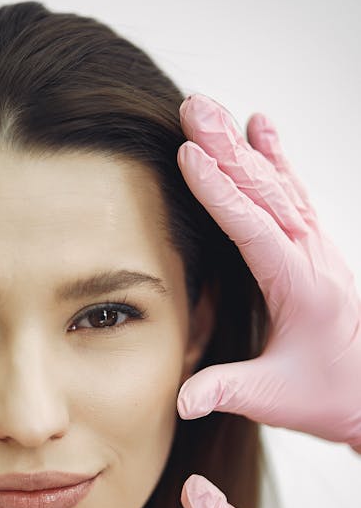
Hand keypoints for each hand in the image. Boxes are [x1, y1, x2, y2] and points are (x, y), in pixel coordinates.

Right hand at [176, 93, 360, 452]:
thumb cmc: (325, 395)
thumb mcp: (271, 398)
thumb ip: (224, 390)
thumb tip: (181, 402)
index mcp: (301, 286)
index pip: (253, 228)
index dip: (219, 192)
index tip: (188, 155)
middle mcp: (312, 256)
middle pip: (264, 189)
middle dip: (225, 146)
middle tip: (193, 106)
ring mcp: (316, 246)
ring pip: (276, 182)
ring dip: (241, 144)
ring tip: (209, 107)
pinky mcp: (312, 246)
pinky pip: (291, 191)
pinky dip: (274, 156)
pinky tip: (260, 126)